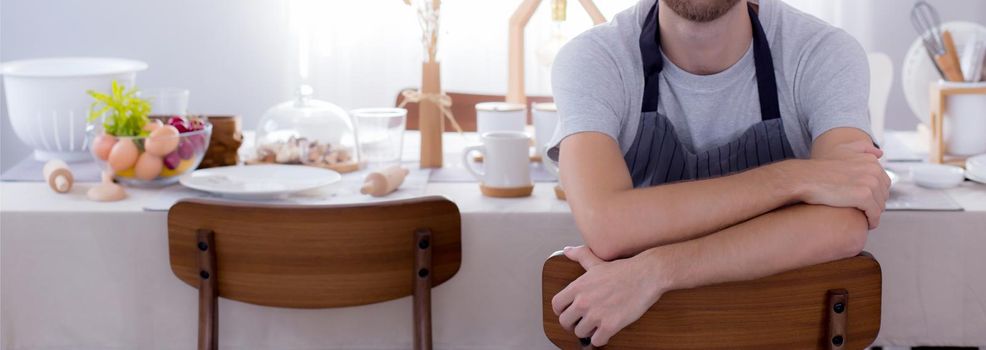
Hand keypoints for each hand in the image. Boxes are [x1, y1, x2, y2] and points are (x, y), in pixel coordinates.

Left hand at [550, 246, 669, 346]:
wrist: (646, 275)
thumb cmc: (624, 269)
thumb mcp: (597, 261)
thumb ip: (580, 256)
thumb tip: (567, 251)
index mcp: (578, 286)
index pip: (556, 305)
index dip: (561, 311)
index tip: (570, 312)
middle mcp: (583, 301)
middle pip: (565, 322)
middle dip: (573, 323)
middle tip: (582, 322)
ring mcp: (596, 314)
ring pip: (580, 333)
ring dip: (588, 331)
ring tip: (596, 326)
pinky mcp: (610, 326)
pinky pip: (596, 341)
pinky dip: (601, 339)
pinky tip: (606, 332)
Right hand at [786, 142, 889, 228]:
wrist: (805, 179)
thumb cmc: (820, 168)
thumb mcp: (843, 149)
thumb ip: (863, 148)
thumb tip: (880, 153)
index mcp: (871, 161)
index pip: (884, 183)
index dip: (876, 194)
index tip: (866, 200)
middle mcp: (874, 170)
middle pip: (884, 195)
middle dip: (876, 204)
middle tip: (864, 211)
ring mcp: (870, 183)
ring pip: (880, 206)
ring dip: (874, 214)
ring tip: (864, 218)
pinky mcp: (864, 196)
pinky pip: (875, 214)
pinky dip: (872, 221)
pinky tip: (866, 223)